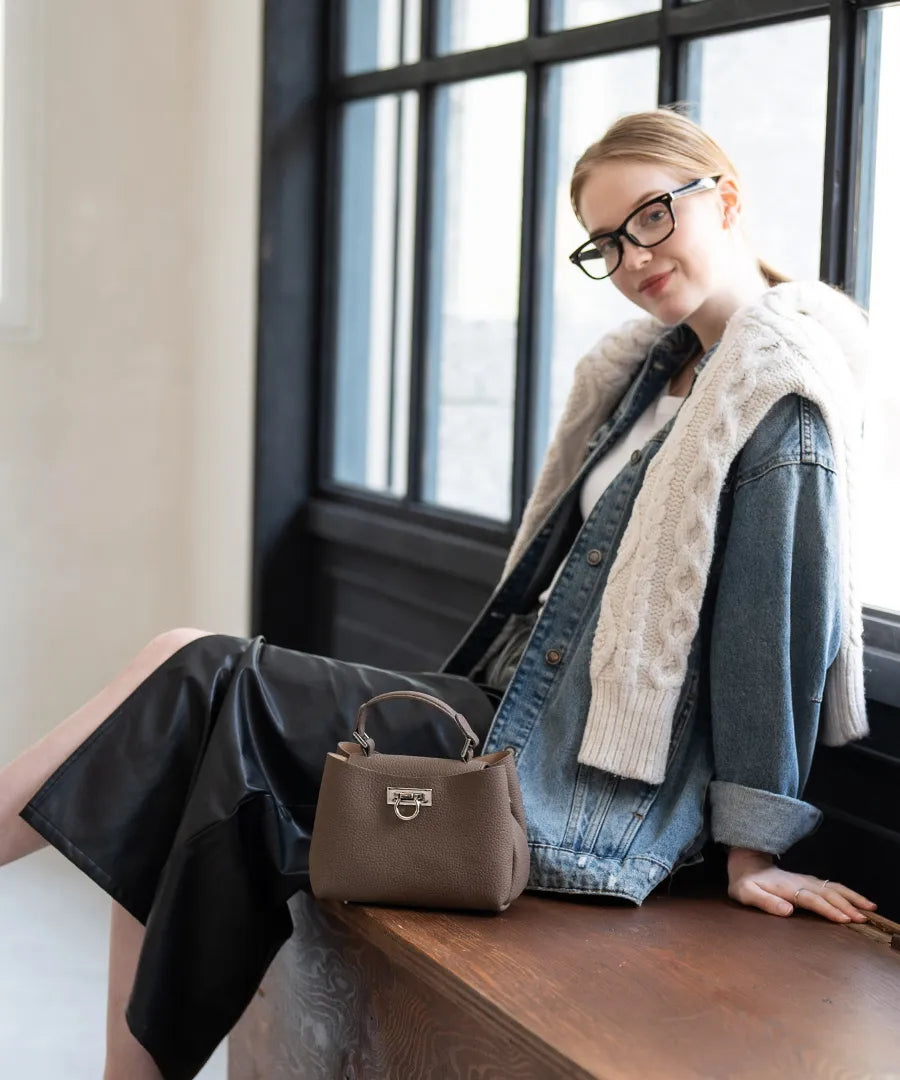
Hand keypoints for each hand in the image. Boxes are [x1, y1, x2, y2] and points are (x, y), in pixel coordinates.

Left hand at [726, 847, 877, 921]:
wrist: (746, 864)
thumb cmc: (745, 883)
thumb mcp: (746, 894)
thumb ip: (765, 902)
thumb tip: (787, 911)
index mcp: (787, 888)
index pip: (811, 899)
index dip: (828, 909)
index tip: (844, 919)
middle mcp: (800, 882)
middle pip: (827, 894)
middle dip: (846, 906)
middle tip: (863, 918)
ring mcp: (806, 880)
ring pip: (833, 888)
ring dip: (851, 897)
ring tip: (869, 908)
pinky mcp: (809, 882)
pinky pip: (831, 886)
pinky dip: (847, 893)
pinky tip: (858, 900)